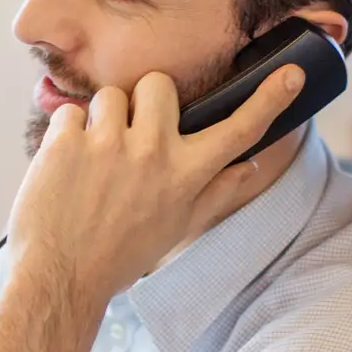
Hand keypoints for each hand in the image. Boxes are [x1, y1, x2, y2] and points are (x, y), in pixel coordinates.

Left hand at [7, 63, 304, 303]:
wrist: (60, 278)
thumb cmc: (120, 255)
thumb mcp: (178, 228)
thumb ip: (216, 192)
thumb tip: (250, 166)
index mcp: (186, 175)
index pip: (238, 130)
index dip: (269, 99)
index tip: (292, 73)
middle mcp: (153, 153)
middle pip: (159, 84)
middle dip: (143, 103)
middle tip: (130, 138)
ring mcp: (108, 144)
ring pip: (111, 95)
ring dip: (102, 120)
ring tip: (94, 160)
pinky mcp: (66, 142)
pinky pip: (70, 112)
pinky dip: (66, 135)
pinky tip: (66, 168)